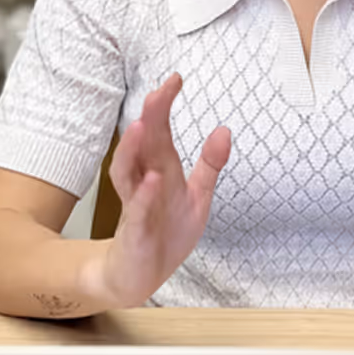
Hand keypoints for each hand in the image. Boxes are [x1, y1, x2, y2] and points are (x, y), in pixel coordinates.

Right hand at [94, 73, 230, 306]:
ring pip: (130, 174)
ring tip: (142, 126)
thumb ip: (209, 164)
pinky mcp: (135, 233)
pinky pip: (138, 213)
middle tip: (157, 93)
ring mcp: (136, 207)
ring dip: (134, 150)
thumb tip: (224, 130)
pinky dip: (145, 197)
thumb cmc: (165, 232)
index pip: (160, 133)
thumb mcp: (197, 196)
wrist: (139, 275)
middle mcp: (143, 183)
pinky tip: (153, 181)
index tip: (174, 79)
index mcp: (159, 171)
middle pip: (144, 146)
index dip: (164, 107)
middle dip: (150, 120)